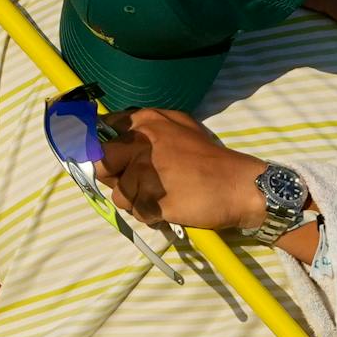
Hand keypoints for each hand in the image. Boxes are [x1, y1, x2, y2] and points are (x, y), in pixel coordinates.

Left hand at [94, 108, 270, 231]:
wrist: (238, 186)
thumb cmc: (209, 158)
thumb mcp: (178, 127)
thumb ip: (144, 129)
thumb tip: (111, 138)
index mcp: (145, 121)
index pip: (99, 131)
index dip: (98, 148)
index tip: (104, 159)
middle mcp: (140, 142)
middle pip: (101, 163)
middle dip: (115, 176)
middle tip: (140, 182)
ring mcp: (144, 171)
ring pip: (118, 194)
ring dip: (136, 199)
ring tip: (163, 194)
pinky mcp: (151, 199)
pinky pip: (136, 212)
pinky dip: (149, 214)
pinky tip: (170, 206)